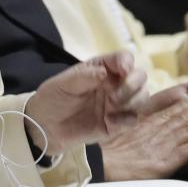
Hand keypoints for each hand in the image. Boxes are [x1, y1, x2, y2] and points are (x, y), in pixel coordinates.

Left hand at [24, 52, 149, 153]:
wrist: (45, 127)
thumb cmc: (52, 99)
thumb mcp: (62, 84)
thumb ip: (83, 77)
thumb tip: (104, 72)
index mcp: (100, 69)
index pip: (123, 59)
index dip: (127, 62)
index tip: (123, 71)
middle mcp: (113, 84)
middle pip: (140, 77)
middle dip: (133, 84)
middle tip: (115, 96)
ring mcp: (117, 104)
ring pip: (142, 97)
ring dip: (132, 101)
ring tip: (111, 108)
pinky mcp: (116, 123)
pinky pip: (133, 119)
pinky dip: (127, 119)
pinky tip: (110, 122)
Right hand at [101, 92, 187, 179]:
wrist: (103, 165)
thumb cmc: (106, 156)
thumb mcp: (119, 139)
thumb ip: (132, 135)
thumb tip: (135, 132)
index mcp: (146, 126)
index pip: (170, 113)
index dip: (186, 105)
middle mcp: (158, 131)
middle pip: (185, 117)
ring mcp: (165, 144)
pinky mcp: (171, 159)